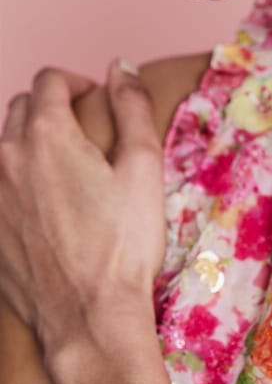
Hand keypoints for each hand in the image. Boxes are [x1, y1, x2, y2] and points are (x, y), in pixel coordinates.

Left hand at [0, 61, 164, 356]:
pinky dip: (15, 184)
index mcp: (49, 136)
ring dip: (29, 144)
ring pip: (2, 146)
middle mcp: (7, 157)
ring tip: (63, 171)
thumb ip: (133, 108)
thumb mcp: (144, 170)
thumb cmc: (122, 247)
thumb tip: (121, 66)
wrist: (87, 317)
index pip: (50, 80)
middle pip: (21, 107)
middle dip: (51, 108)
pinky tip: (43, 208)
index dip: (76, 82)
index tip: (95, 99)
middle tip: (83, 133)